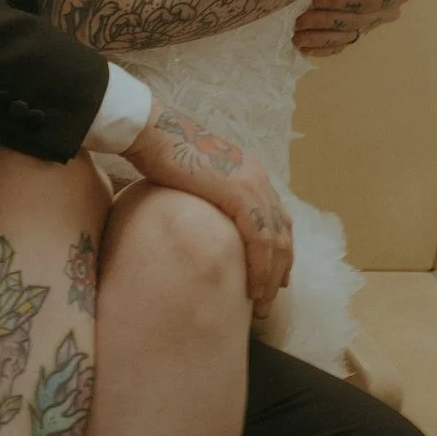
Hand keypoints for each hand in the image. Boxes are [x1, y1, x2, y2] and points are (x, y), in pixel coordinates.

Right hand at [119, 102, 292, 315]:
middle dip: (279, 271)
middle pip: (283, 234)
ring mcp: (253, 186)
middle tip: (268, 300)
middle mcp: (259, 179)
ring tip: (260, 303)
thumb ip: (208, 195)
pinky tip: (253, 287)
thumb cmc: (162, 152)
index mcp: (250, 174)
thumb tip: (200, 216)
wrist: (153, 133)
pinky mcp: (241, 195)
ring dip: (271, 277)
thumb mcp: (195, 176)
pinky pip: (260, 240)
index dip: (280, 251)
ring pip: (276, 242)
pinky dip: (260, 267)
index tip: (276, 278)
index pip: (278, 219)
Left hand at [293, 0, 411, 55]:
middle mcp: (389, 10)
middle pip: (356, 21)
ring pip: (347, 36)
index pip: (372, 0)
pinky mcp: (359, 30)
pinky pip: (342, 44)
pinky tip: (305, 49)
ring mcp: (373, 23)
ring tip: (297, 38)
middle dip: (326, 22)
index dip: (344, 1)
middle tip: (299, 21)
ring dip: (321, 38)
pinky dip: (324, 48)